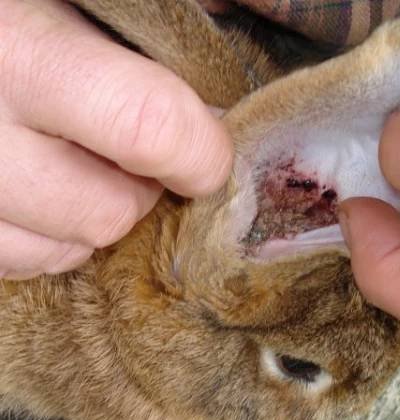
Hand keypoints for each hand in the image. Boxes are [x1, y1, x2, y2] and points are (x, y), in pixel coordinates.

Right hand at [0, 0, 231, 279]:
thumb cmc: (13, 3)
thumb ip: (152, 19)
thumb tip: (225, 76)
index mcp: (19, 48)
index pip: (145, 127)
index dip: (199, 151)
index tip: (210, 151)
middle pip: (108, 211)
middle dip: (144, 189)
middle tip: (140, 150)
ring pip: (65, 248)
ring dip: (98, 215)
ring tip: (87, 163)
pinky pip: (20, 261)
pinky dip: (51, 238)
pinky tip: (47, 190)